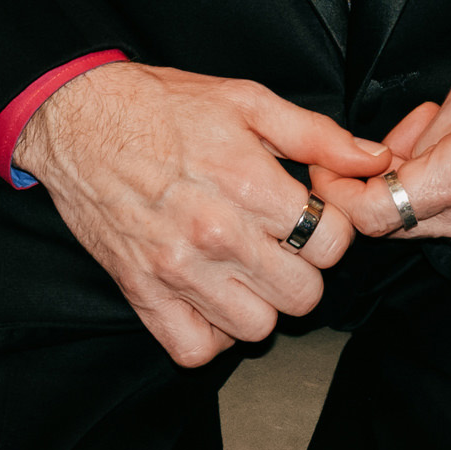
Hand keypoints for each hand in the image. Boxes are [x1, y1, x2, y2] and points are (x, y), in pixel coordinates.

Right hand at [17, 62, 389, 366]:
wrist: (77, 117)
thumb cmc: (161, 105)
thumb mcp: (247, 100)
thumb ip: (316, 136)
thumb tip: (373, 159)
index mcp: (246, 182)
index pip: (329, 244)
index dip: (332, 231)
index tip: (312, 219)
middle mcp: (214, 233)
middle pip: (302, 295)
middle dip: (302, 271)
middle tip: (281, 245)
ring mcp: (177, 271)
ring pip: (256, 329)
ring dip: (260, 304)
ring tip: (245, 269)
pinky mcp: (142, 293)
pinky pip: (196, 349)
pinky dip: (211, 334)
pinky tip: (212, 297)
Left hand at [322, 56, 450, 263]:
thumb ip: (414, 137)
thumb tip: (380, 161)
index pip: (375, 214)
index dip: (339, 195)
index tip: (328, 172)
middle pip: (392, 224)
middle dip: (375, 185)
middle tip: (384, 144)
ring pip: (421, 227)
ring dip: (411, 190)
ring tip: (442, 140)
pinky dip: (443, 200)